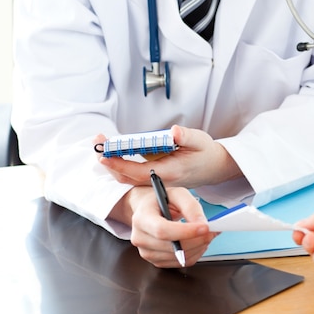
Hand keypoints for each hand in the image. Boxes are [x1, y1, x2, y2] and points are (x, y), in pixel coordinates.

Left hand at [95, 125, 240, 188]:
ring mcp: (158, 181)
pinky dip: (122, 165)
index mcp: (170, 172)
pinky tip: (115, 153)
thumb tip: (174, 132)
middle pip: (128, 177)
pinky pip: (134, 176)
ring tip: (101, 145)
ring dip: (113, 163)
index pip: (137, 172)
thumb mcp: (200, 140)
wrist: (216, 167)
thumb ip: (186, 136)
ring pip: (129, 177)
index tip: (103, 154)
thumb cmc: (206, 152)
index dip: (119, 164)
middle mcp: (162, 180)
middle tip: (97, 143)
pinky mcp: (157, 179)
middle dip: (109, 162)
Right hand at [111, 184, 217, 267]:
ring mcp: (146, 252)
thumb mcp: (177, 194)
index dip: (185, 231)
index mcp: (142, 218)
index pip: (162, 230)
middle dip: (197, 240)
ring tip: (206, 234)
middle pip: (172, 246)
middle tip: (212, 230)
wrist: (147, 210)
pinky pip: (180, 263)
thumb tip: (202, 224)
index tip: (205, 227)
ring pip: (178, 257)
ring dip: (198, 247)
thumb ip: (190, 206)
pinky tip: (198, 242)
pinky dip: (194, 254)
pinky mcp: (156, 261)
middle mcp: (140, 237)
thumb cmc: (162, 200)